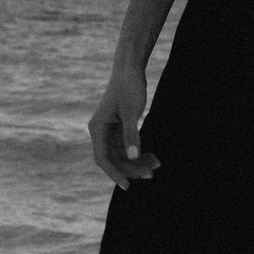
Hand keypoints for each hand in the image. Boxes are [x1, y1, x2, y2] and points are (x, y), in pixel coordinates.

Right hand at [88, 65, 160, 191]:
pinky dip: (138, 152)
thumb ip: (131, 135)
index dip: (114, 174)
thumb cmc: (129, 86)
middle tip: (151, 174)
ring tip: (156, 165)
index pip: (103, 158)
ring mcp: (109, 130)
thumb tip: (133, 157)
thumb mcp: (132, 111)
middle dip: (131, 167)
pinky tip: (152, 156)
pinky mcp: (118, 128)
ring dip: (136, 161)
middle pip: (113, 159)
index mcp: (97, 128)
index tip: (127, 185)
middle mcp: (100, 131)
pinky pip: (126, 147)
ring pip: (121, 154)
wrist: (130, 68)